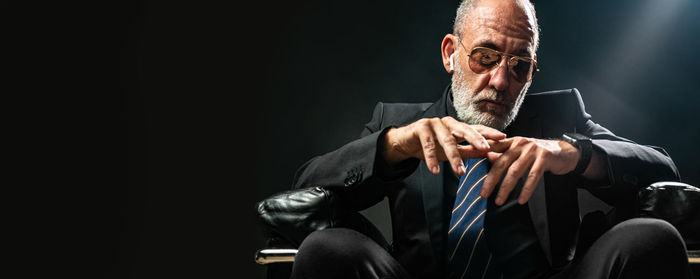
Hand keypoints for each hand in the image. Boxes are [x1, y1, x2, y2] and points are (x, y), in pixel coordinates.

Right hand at [382, 116, 506, 175]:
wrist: (405, 142)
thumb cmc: (431, 146)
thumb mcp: (451, 151)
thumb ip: (468, 151)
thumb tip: (488, 153)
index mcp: (458, 127)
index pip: (476, 129)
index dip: (489, 133)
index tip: (504, 138)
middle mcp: (448, 122)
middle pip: (465, 130)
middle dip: (476, 139)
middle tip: (486, 148)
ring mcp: (434, 123)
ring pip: (447, 140)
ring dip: (453, 157)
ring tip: (459, 171)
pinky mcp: (420, 128)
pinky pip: (428, 145)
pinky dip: (431, 158)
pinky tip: (434, 170)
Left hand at [480, 137, 579, 204]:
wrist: (565, 152)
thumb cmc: (538, 154)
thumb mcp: (520, 151)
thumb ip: (503, 154)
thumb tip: (486, 156)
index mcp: (511, 142)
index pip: (491, 149)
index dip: (477, 155)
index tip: (464, 163)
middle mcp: (520, 144)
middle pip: (500, 163)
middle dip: (490, 180)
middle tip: (483, 194)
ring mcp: (532, 150)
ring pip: (515, 171)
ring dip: (506, 188)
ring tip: (499, 201)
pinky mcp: (544, 158)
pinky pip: (532, 177)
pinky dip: (526, 190)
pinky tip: (520, 200)